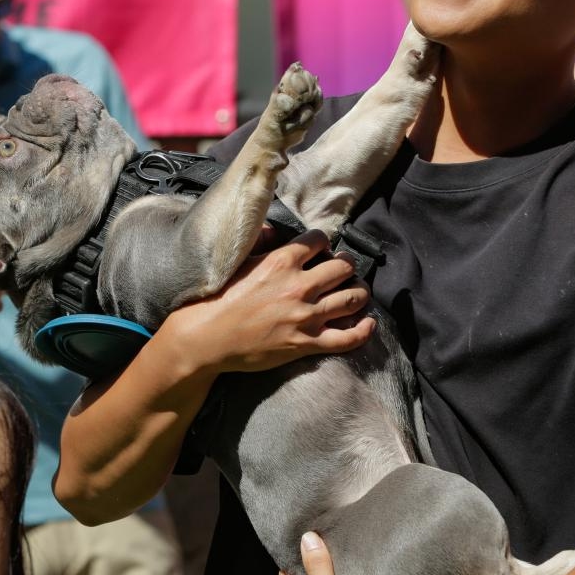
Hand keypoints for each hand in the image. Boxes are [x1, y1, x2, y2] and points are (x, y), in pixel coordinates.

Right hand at [164, 229, 374, 374]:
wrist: (206, 339)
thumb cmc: (216, 300)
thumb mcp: (238, 263)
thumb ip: (260, 242)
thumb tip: (275, 231)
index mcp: (281, 261)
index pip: (319, 240)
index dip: (324, 243)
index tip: (322, 250)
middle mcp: (298, 285)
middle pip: (343, 267)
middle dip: (348, 266)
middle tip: (345, 269)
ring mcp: (305, 316)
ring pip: (352, 298)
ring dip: (360, 293)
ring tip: (358, 292)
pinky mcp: (306, 343)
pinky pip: (348, 338)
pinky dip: (364, 330)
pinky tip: (368, 323)